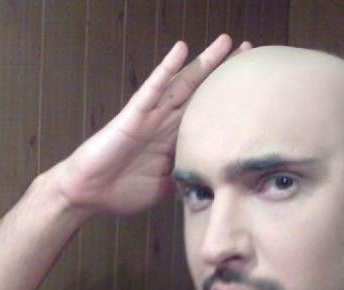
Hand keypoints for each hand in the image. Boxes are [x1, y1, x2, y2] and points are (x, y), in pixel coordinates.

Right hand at [53, 34, 251, 215]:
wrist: (89, 193)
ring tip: (226, 43)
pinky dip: (166, 68)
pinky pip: (152, 88)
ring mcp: (151, 117)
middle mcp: (166, 124)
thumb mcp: (166, 189)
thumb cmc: (123, 190)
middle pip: (201, 92)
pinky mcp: (133, 116)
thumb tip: (215, 184)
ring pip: (183, 84)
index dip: (230, 100)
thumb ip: (187, 180)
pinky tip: (181, 50)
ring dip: (204, 63)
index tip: (255, 89)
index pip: (208, 114)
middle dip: (225, 73)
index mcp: (175, 141)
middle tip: (251, 53)